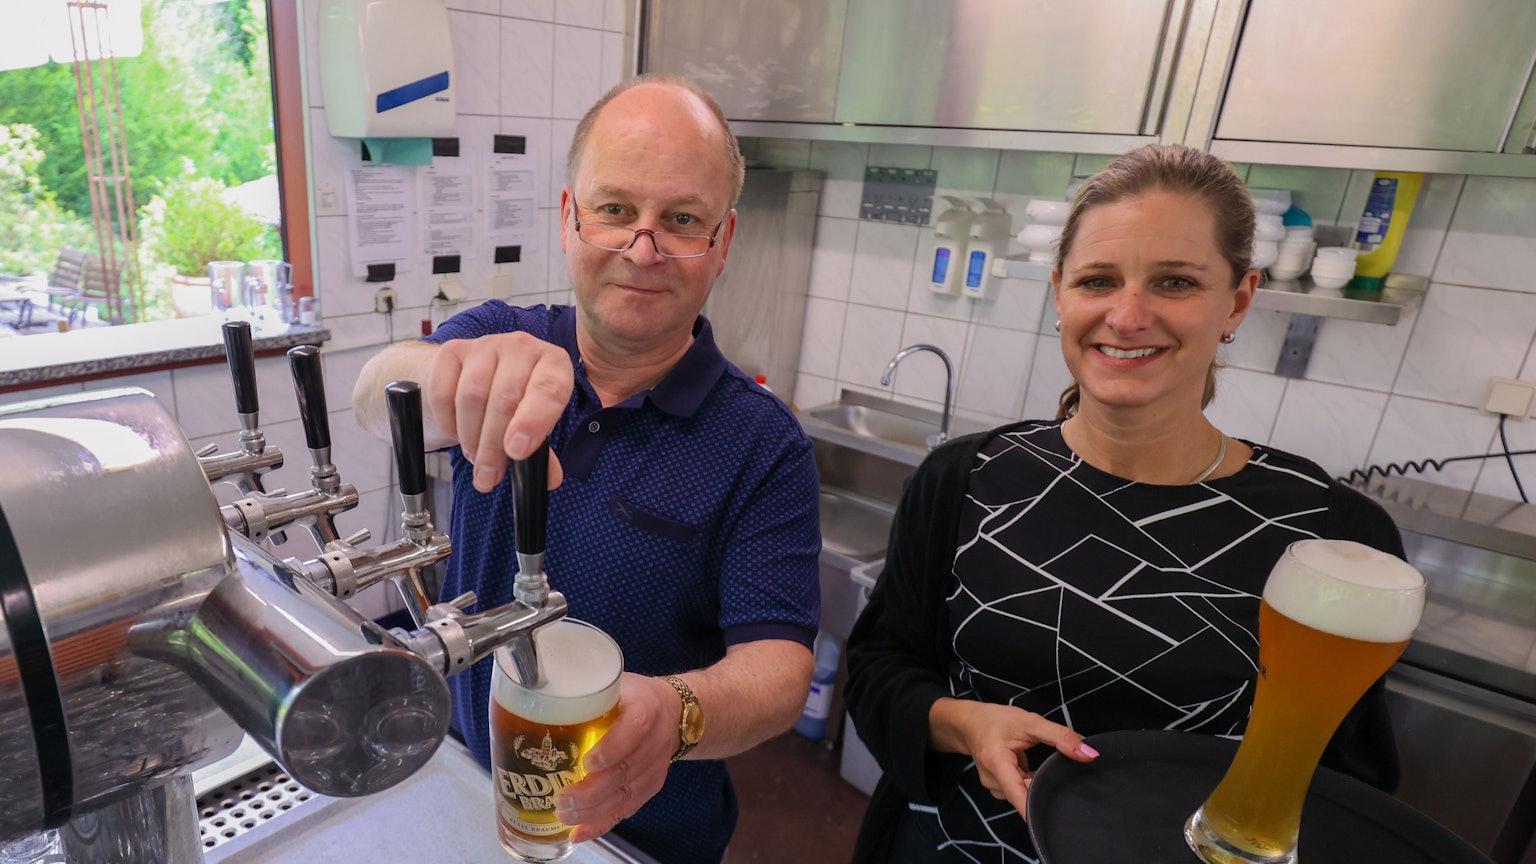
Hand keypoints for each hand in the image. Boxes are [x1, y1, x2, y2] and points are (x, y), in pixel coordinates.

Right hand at [424, 332, 573, 491]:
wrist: (474, 375)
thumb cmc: (515, 403)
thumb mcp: (536, 424)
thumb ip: (542, 451)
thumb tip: (550, 479)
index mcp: (553, 363)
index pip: (549, 389)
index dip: (534, 421)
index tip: (518, 451)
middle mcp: (522, 346)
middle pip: (505, 398)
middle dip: (494, 445)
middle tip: (489, 475)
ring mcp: (485, 345)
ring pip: (472, 396)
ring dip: (471, 437)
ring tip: (476, 458)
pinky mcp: (452, 350)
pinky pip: (443, 391)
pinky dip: (448, 421)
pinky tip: (457, 434)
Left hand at [554, 674, 679, 843]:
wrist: (672, 711)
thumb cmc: (632, 696)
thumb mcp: (615, 683)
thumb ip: (585, 690)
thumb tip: (536, 698)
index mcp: (646, 707)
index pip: (635, 728)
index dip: (612, 748)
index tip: (587, 761)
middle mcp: (655, 740)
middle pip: (627, 770)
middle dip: (592, 790)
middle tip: (562, 798)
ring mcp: (655, 767)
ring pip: (626, 795)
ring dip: (593, 810)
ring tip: (564, 814)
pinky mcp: (651, 786)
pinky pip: (627, 809)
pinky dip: (601, 823)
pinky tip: (579, 832)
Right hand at [932, 699, 1097, 819]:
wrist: (970, 724)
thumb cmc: (996, 721)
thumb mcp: (1029, 721)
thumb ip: (1060, 736)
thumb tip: (1089, 754)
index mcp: (997, 764)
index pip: (1019, 797)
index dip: (1037, 811)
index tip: (1055, 820)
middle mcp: (994, 782)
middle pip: (1025, 796)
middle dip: (1044, 789)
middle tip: (1057, 773)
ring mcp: (995, 788)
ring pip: (1024, 794)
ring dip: (1036, 783)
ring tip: (1036, 764)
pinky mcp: (999, 789)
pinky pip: (1020, 791)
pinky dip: (1029, 782)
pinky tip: (1030, 769)